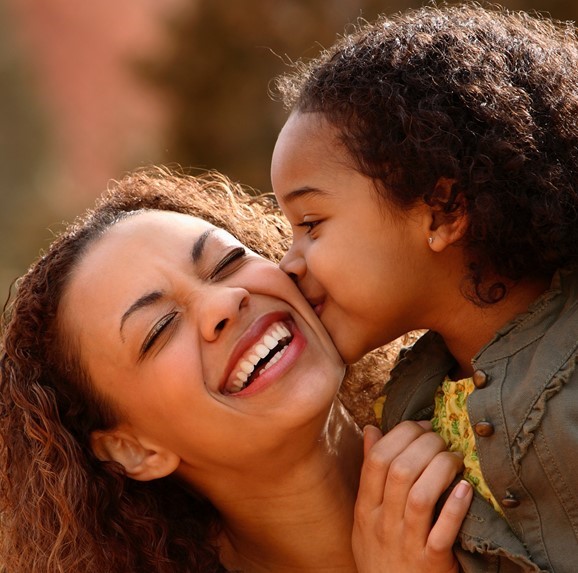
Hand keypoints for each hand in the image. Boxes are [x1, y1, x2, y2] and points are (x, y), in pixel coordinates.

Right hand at [352, 421, 472, 572]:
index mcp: (366, 508)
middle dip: (425, 445)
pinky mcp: (432, 564)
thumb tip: (371, 429)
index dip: (400, 434)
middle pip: (400, 471)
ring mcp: (407, 544)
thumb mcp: (366, 514)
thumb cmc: (381, 553)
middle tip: (442, 439)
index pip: (377, 459)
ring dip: (440, 469)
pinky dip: (455, 507)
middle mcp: (382, 523)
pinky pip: (443, 532)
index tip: (420, 426)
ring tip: (454, 459)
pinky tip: (465, 488)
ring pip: (420, 496)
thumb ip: (369, 472)